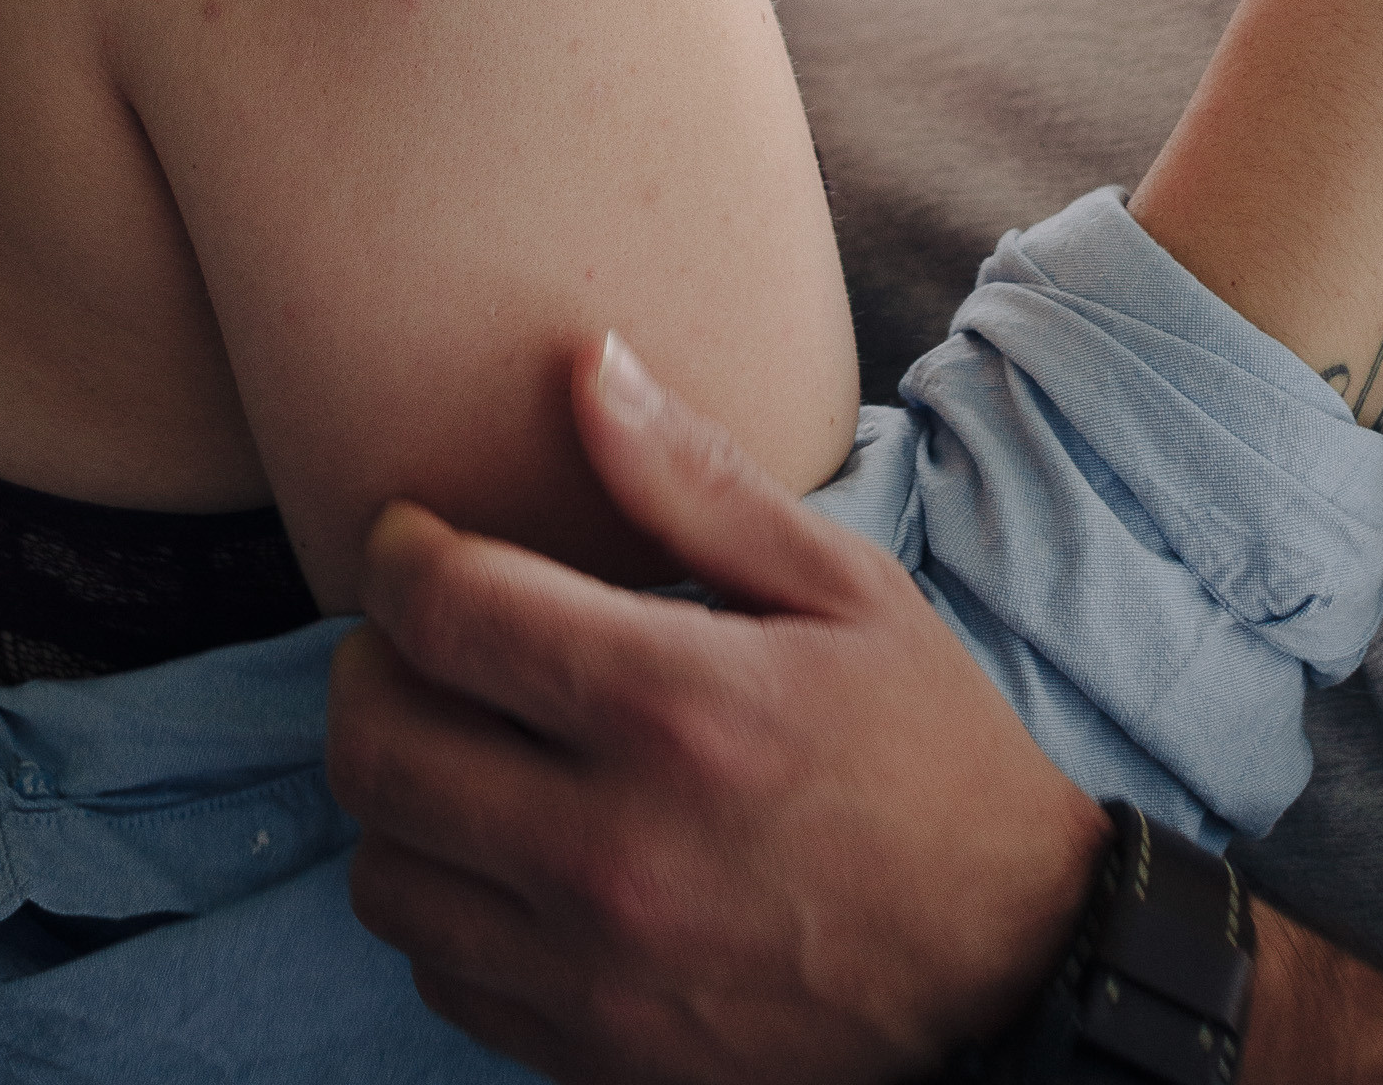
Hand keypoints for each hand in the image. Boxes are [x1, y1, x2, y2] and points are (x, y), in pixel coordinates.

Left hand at [327, 333, 1108, 1084]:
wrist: (1014, 963)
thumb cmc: (927, 750)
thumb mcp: (841, 586)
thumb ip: (694, 478)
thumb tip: (583, 365)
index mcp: (676, 705)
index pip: (444, 612)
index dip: (398, 554)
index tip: (411, 538)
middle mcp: (614, 847)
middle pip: (376, 746)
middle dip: (368, 665)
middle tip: (415, 635)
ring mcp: (597, 969)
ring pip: (384, 871)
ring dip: (395, 792)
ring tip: (457, 738)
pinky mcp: (597, 1055)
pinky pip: (438, 971)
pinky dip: (443, 900)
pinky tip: (501, 846)